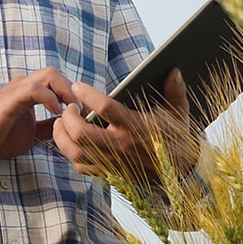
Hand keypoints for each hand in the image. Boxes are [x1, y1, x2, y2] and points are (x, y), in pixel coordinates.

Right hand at [0, 68, 77, 159]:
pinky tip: (56, 112)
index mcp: (30, 92)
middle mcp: (25, 85)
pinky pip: (34, 89)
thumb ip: (50, 126)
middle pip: (56, 74)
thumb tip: (70, 126)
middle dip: (74, 91)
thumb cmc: (0, 137)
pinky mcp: (11, 98)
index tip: (87, 114)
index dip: (75, 95)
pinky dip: (49, 98)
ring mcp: (17, 89)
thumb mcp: (33, 133)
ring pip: (49, 75)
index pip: (58, 82)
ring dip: (66, 91)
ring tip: (73, 111)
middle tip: (84, 112)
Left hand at [53, 68, 200, 185]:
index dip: (87, 95)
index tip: (78, 86)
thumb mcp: (178, 112)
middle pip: (81, 132)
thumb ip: (175, 90)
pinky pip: (82, 166)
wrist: (181, 172)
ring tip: (61, 123)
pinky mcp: (110, 173)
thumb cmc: (175, 138)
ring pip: (76, 151)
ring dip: (62, 136)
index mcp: (135, 126)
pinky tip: (71, 141)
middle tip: (68, 107)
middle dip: (68, 117)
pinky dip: (71, 153)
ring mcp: (113, 162)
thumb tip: (175, 70)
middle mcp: (121, 145)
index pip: (105, 108)